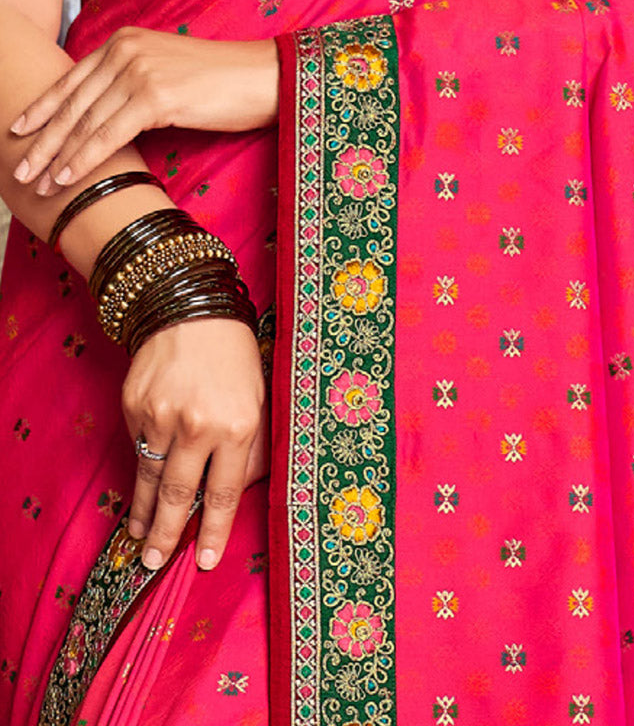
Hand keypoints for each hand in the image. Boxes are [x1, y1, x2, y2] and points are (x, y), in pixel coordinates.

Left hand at [11, 27, 278, 195]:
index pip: (73, 79)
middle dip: (41, 138)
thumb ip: (133, 85)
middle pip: (72, 102)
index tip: (19, 130)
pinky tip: (67, 177)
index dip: (42, 108)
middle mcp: (125, 50)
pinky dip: (84, 158)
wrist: (262, 77)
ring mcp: (139, 71)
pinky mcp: (156, 95)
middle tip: (18, 166)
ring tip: (35, 181)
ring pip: (85, 121)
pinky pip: (109, 134)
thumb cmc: (221, 83)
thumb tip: (107, 119)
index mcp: (124, 42)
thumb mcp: (167, 74)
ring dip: (56, 155)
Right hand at [121, 316, 267, 571]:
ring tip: (139, 538)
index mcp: (236, 425)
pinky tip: (141, 484)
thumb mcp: (259, 400)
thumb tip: (237, 492)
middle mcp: (197, 425)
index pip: (224, 492)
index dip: (213, 530)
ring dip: (144, 511)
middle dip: (167, 534)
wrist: (190, 311)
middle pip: (179, 494)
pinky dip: (140, 466)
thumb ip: (250, 448)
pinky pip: (139, 446)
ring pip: (150, 476)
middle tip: (154, 562)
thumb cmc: (235, 357)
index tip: (204, 559)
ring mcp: (160, 415)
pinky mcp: (134, 406)